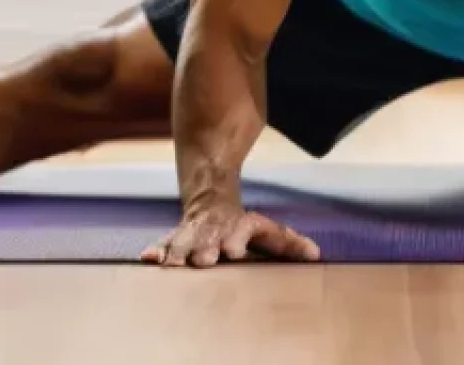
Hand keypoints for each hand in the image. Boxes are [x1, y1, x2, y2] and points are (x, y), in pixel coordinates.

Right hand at [140, 200, 321, 267]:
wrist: (210, 199)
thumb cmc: (241, 226)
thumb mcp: (265, 230)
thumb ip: (287, 243)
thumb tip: (316, 254)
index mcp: (236, 229)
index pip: (238, 235)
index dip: (235, 242)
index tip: (233, 251)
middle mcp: (212, 232)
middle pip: (208, 240)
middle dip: (204, 249)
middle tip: (202, 259)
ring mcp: (192, 235)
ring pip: (184, 242)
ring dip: (178, 252)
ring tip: (171, 264)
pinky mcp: (176, 240)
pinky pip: (164, 244)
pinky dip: (157, 251)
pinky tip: (147, 259)